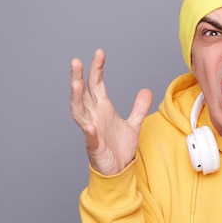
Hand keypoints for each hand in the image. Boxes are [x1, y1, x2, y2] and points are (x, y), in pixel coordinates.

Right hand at [70, 48, 152, 175]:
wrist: (119, 169)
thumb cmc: (120, 147)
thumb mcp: (134, 124)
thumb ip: (138, 107)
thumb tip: (146, 90)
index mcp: (101, 108)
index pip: (96, 84)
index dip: (97, 69)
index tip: (99, 53)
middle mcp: (93, 117)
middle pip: (82, 94)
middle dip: (78, 78)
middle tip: (76, 61)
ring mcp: (91, 131)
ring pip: (78, 112)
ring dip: (76, 99)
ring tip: (75, 85)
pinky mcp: (94, 147)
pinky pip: (90, 138)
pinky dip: (89, 132)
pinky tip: (90, 126)